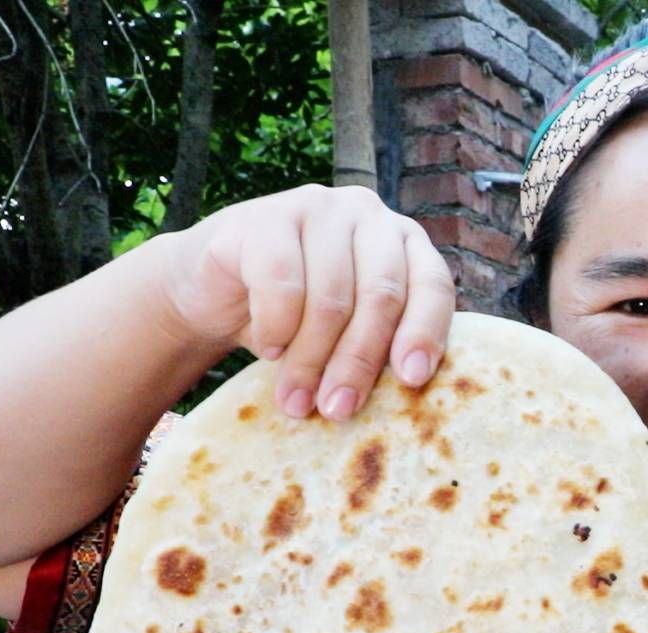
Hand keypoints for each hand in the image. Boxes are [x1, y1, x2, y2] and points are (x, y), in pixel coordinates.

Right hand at [153, 184, 454, 420]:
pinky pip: (281, 284)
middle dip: (359, 363)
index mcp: (406, 242)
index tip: (411, 380)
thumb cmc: (299, 316)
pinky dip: (276, 328)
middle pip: (382, 297)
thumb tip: (402, 394)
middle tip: (338, 410)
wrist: (215, 288)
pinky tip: (269, 349)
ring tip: (297, 401)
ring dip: (311, 360)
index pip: (432, 285)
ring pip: (331, 298)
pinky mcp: (267, 216)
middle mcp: (369, 215)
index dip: (425, 333)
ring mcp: (319, 208)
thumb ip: (381, 345)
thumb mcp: (349, 331)